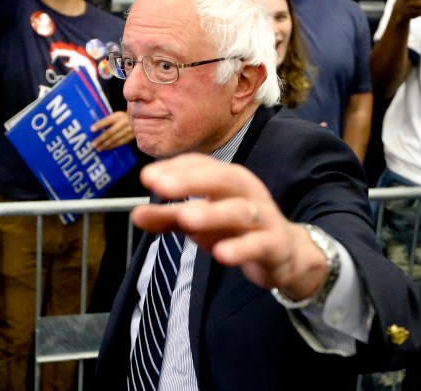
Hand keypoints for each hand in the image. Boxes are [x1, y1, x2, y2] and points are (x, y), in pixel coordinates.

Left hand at [91, 110, 133, 150]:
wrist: (141, 120)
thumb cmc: (123, 118)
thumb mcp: (117, 116)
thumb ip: (108, 121)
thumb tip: (94, 128)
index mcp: (118, 115)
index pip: (107, 120)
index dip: (100, 125)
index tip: (91, 129)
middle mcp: (124, 122)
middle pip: (110, 132)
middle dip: (100, 139)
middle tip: (92, 145)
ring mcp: (128, 130)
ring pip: (115, 139)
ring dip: (105, 144)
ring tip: (98, 148)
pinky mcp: (131, 137)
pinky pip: (120, 143)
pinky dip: (112, 146)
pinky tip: (106, 148)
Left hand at [131, 154, 330, 299]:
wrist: (286, 254)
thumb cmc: (236, 230)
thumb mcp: (199, 222)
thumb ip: (168, 218)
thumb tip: (135, 215)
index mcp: (227, 180)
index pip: (201, 165)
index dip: (175, 169)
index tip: (147, 177)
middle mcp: (247, 192)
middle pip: (221, 179)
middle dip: (191, 181)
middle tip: (160, 187)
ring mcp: (263, 217)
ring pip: (240, 211)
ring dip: (213, 213)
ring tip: (185, 218)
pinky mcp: (274, 245)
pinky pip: (258, 244)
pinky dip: (241, 248)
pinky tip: (221, 255)